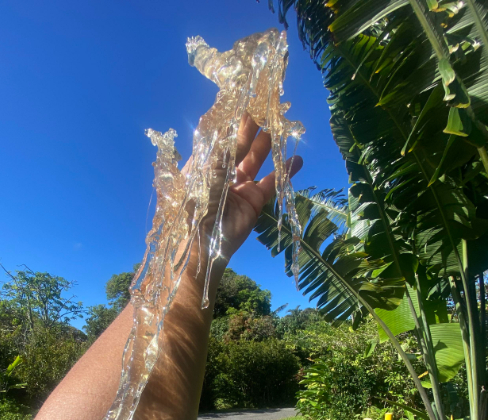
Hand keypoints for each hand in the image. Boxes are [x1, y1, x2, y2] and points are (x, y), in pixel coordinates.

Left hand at [203, 113, 302, 261]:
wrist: (205, 241)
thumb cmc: (198, 201)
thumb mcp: (210, 168)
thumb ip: (227, 146)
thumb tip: (239, 120)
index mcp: (204, 164)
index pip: (220, 137)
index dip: (232, 120)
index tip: (245, 100)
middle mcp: (221, 173)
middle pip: (239, 145)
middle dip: (251, 126)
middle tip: (265, 104)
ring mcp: (238, 187)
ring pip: (256, 160)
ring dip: (267, 143)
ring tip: (281, 123)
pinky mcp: (253, 201)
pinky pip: (271, 183)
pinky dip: (284, 171)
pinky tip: (297, 158)